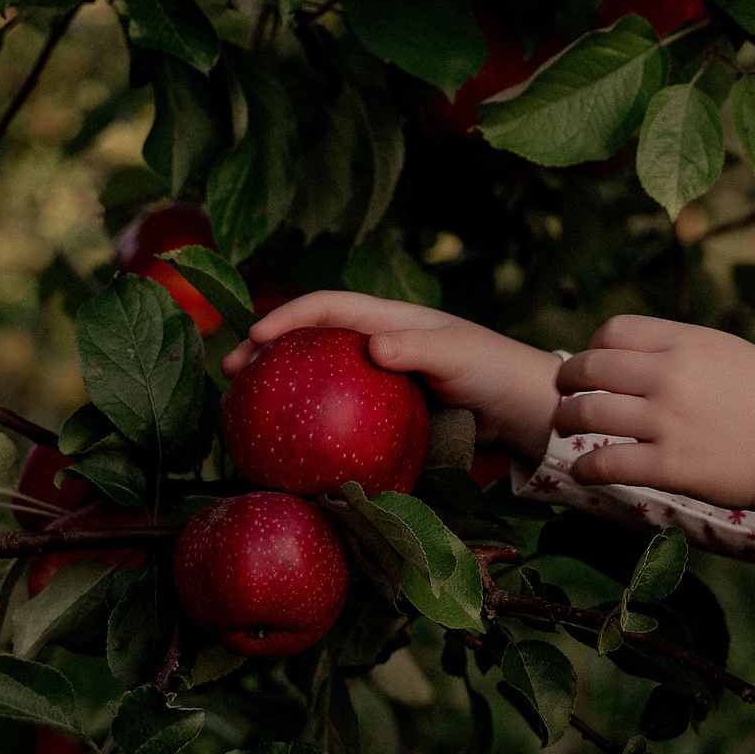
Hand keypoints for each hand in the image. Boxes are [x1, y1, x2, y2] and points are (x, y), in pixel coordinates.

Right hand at [225, 292, 562, 462]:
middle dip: (266, 350)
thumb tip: (374, 347)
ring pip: (318, 376)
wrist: (524, 409)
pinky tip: (292, 446)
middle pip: (310, 340)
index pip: (328, 307)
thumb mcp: (458, 356)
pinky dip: (310, 420)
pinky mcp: (385, 411)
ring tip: (244, 410)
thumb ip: (418, 349)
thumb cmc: (495, 371)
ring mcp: (379, 378)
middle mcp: (379, 343)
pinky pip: (338, 411)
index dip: (288, 316)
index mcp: (390, 319)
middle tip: (229, 376)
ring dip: (280, 386)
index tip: (254, 338)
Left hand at [553, 316, 754, 508]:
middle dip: (568, 379)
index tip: (592, 362)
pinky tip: (582, 469)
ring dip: (567, 419)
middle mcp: (669, 375)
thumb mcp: (731, 352)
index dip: (594, 347)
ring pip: (588, 413)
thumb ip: (685, 349)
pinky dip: (586, 466)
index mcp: (686, 341)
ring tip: (564, 426)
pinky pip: (606, 462)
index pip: (614, 331)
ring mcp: (666, 421)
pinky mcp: (669, 466)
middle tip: (563, 392)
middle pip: (591, 368)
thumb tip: (640, 355)